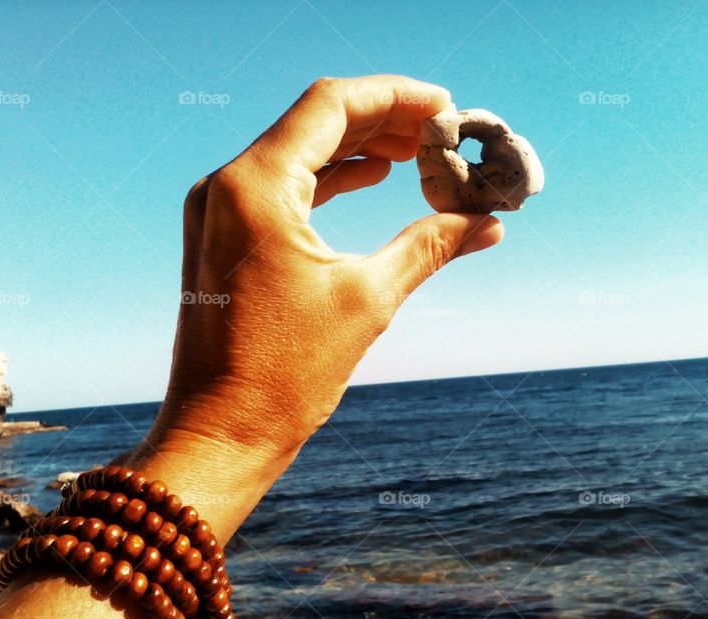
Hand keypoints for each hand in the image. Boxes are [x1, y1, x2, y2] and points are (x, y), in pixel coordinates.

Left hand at [120, 75, 503, 536]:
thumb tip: (487, 222)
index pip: (331, 105)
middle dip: (383, 121)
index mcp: (255, 187)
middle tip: (441, 132)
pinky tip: (371, 178)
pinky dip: (329, 178)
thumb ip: (429, 246)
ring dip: (358, 147)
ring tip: (418, 153)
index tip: (446, 105)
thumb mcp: (368, 300)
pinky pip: (283, 186)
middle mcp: (227, 186)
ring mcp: (220, 210)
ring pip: (299, 151)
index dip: (396, 96)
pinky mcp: (225, 237)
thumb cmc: (283, 375)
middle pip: (316, 122)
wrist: (220, 433)